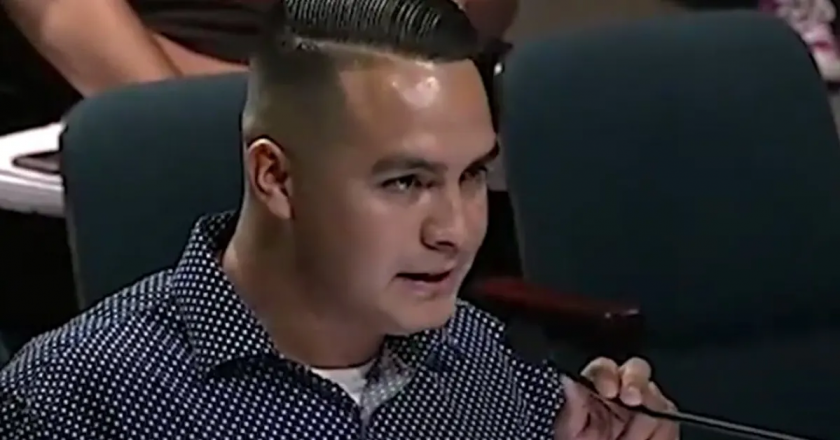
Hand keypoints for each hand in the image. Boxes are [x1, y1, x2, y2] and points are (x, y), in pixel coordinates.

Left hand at [554, 357, 678, 439]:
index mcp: (594, 394)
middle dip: (635, 382)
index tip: (607, 389)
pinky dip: (658, 435)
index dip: (606, 373)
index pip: (603, 368)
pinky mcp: (666, 429)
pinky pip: (669, 423)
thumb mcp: (570, 435)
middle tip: (630, 398)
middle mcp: (621, 397)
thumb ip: (572, 409)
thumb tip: (569, 380)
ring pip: (657, 398)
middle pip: (637, 371)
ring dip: (643, 421)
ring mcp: (646, 412)